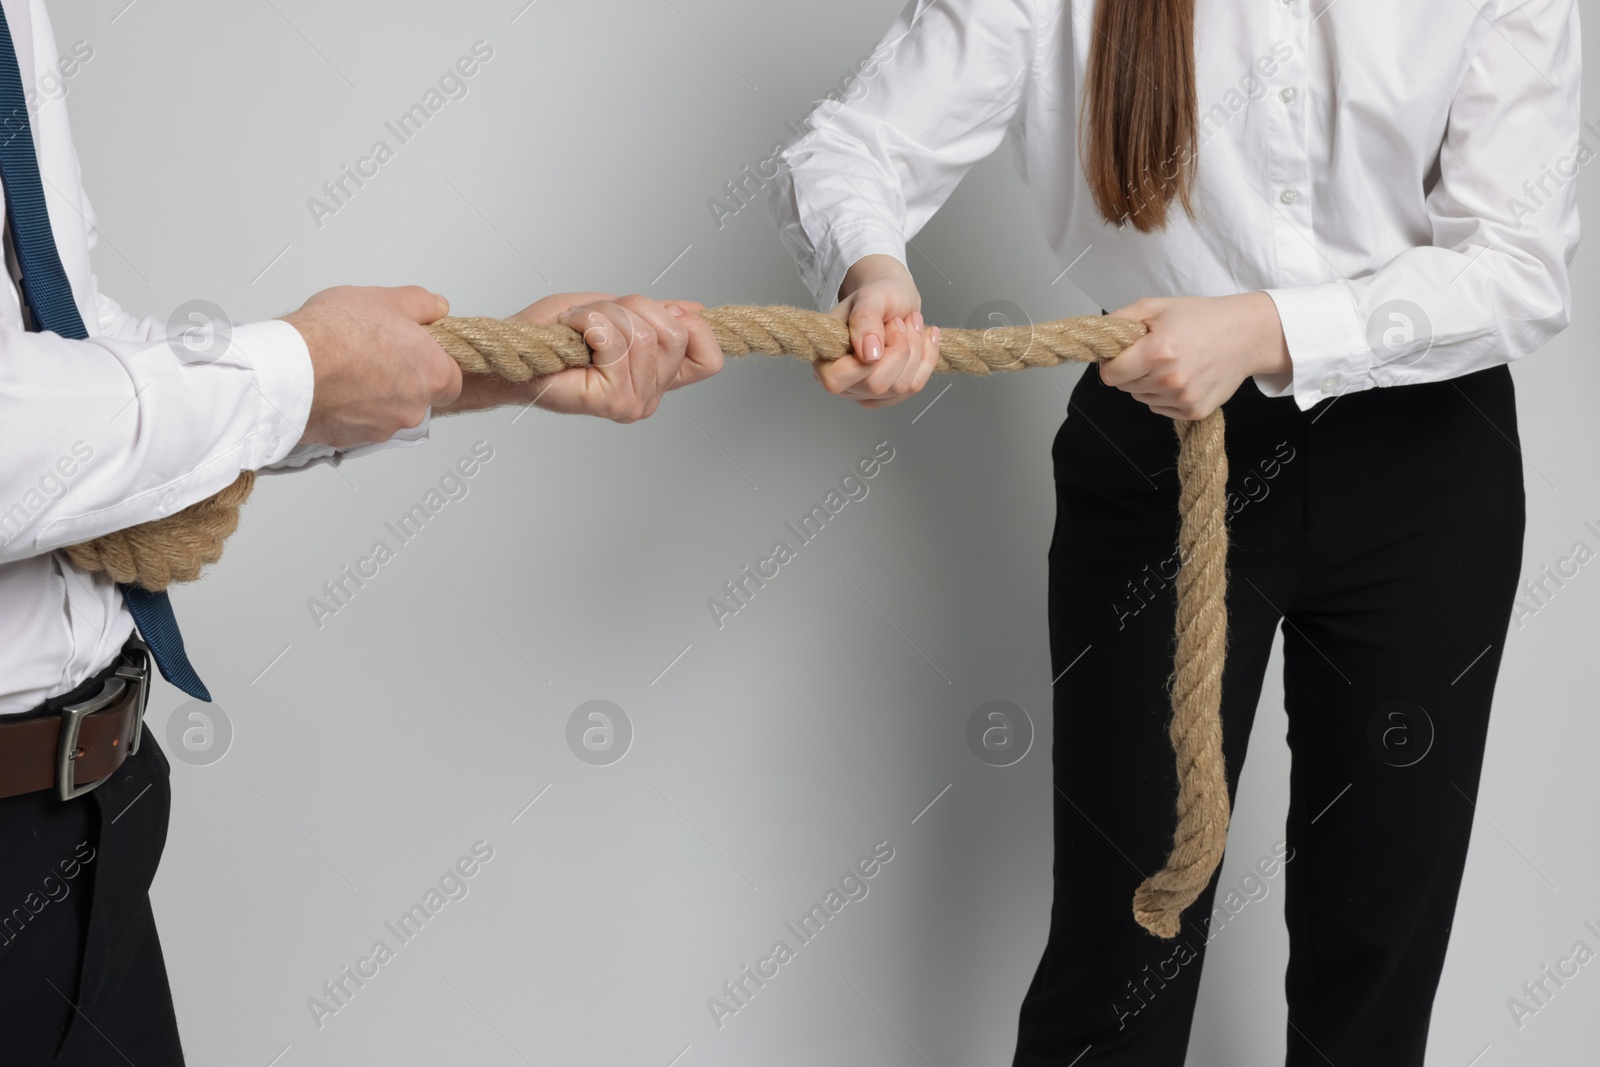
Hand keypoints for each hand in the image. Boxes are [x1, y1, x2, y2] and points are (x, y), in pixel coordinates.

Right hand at [286, 285, 460, 448]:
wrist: (290, 367)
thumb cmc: (335, 334)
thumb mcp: (384, 299)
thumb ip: (420, 304)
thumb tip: (435, 307)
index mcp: (433, 375)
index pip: (452, 378)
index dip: (433, 363)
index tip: (415, 350)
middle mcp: (414, 408)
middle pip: (419, 396)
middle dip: (401, 378)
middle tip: (375, 353)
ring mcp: (383, 428)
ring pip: (387, 411)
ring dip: (373, 394)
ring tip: (347, 367)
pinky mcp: (352, 440)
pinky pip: (358, 423)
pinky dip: (349, 409)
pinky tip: (332, 386)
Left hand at [443, 292, 722, 421]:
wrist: (511, 356)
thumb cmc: (550, 337)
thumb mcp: (614, 312)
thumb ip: (655, 315)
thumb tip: (694, 311)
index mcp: (657, 379)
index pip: (709, 359)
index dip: (694, 327)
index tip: (662, 314)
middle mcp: (650, 396)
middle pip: (674, 334)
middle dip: (634, 308)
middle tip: (599, 320)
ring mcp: (632, 402)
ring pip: (644, 334)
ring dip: (606, 315)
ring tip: (582, 329)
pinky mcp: (609, 400)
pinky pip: (616, 342)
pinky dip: (592, 323)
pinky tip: (575, 333)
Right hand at [818, 254, 940, 407]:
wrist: (893, 300)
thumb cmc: (877, 297)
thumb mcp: (870, 297)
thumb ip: (864, 320)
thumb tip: (869, 355)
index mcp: (825, 361)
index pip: (837, 379)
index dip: (866, 360)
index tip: (888, 327)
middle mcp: (843, 384)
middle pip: (877, 385)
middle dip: (899, 348)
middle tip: (899, 322)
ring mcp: (867, 394)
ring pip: (901, 387)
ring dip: (915, 349)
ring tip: (909, 323)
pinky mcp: (890, 396)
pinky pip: (915, 385)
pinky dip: (928, 357)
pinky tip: (926, 336)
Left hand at [1098, 292, 1291, 419]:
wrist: (1246, 334)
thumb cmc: (1202, 317)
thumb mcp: (1157, 306)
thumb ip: (1120, 320)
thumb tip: (1097, 337)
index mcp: (1157, 352)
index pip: (1110, 374)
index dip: (1112, 363)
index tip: (1123, 353)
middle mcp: (1170, 379)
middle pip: (1124, 387)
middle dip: (1131, 371)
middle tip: (1154, 352)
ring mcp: (1183, 399)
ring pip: (1141, 398)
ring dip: (1148, 384)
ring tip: (1173, 362)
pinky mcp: (1195, 411)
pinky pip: (1160, 408)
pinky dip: (1165, 396)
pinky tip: (1183, 376)